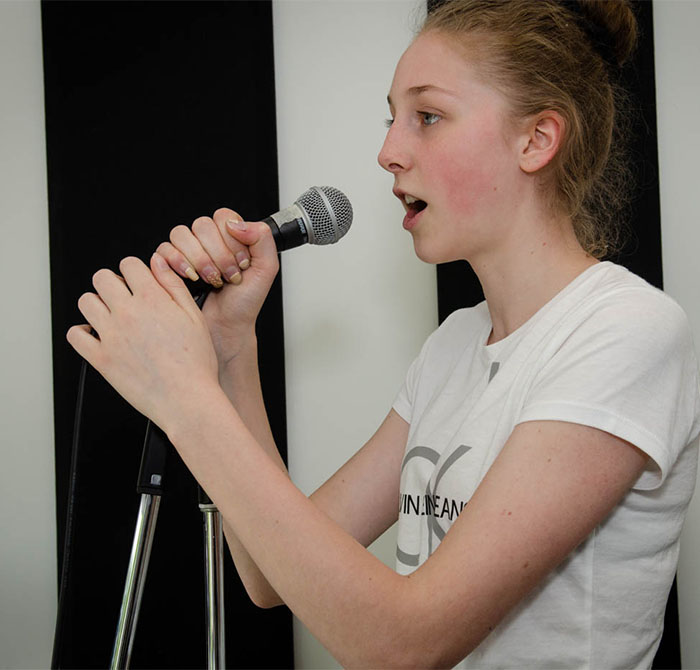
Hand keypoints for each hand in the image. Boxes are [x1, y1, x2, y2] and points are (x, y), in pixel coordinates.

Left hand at [66, 254, 219, 433]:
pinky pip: (76, 335)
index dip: (135, 271)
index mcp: (153, 301)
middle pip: (101, 278)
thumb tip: (158, 263)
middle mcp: (128, 314)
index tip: (139, 281)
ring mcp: (111, 336)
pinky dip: (83, 332)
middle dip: (113, 283)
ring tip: (112, 317)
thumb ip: (173, 286)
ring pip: (86, 302)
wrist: (186, 398)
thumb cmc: (195, 364)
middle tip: (124, 298)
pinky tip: (98, 336)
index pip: (129, 264)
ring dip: (97, 304)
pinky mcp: (100, 358)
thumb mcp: (194, 317)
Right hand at [155, 208, 279, 362]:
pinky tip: (193, 278)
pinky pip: (163, 249)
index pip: (223, 217)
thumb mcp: (266, 269)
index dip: (232, 239)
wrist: (227, 327)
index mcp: (230, 237)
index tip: (242, 262)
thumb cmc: (245, 302)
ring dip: (200, 259)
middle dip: (218, 254)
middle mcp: (208, 241)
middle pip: (202, 225)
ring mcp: (188, 251)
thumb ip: (262, 238)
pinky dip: (178, 262)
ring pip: (181, 234)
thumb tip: (236, 224)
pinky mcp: (170, 264)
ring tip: (212, 279)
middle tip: (229, 275)